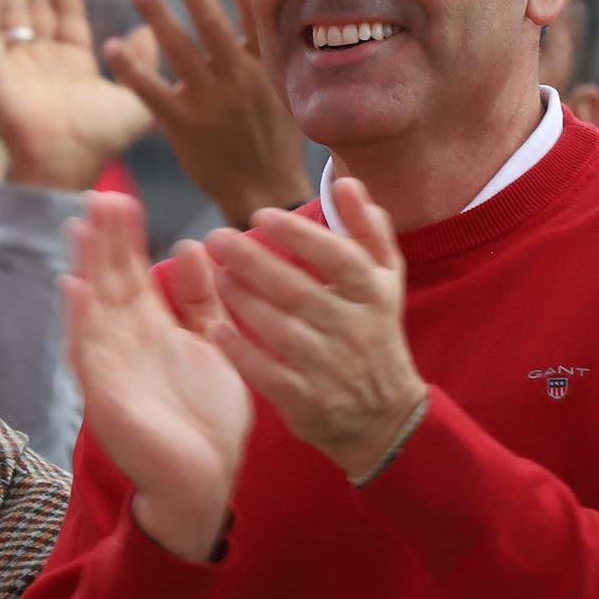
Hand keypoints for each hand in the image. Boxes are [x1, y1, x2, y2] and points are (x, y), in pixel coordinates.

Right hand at [0, 0, 152, 191]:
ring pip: (10, 15)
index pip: (65, 15)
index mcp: (73, 65)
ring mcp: (16, 68)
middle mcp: (42, 63)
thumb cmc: (102, 139)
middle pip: (34, 8)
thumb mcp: (136, 96)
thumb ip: (144, 62)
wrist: (68, 162)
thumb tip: (153, 32)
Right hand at [63, 192, 251, 559]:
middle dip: (103, 240)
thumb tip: (189, 247)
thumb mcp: (212, 344)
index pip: (131, 274)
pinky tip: (75, 286)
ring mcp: (111, 367)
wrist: (203, 480)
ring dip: (86, 266)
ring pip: (94, 307)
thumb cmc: (206, 419)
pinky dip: (80, 319)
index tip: (120, 200)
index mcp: (151, 330)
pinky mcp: (105, 394)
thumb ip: (201, 300)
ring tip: (82, 226)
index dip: (123, 238)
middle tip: (99, 194)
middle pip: (109, 281)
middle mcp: (125, 343)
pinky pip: (88, 350)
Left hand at [106, 0, 310, 227]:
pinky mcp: (184, 126)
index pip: (253, 18)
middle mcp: (237, 80)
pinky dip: (132, 69)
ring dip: (158, 18)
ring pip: (181, 53)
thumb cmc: (272, 137)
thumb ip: (264, 52)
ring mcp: (210, 103)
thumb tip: (255, 9)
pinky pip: (153, 93)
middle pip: (213, 27)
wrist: (263, 191)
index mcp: (263, 67)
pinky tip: (113, 46)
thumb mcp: (280, 90)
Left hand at [199, 179, 425, 477]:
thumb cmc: (374, 333)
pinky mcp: (306, 400)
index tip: (260, 215)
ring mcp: (329, 367)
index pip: (337, 257)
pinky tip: (214, 328)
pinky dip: (241, 351)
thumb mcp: (385, 282)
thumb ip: (368, 231)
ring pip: (280, 329)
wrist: (385, 416)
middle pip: (298, 290)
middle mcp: (352, 328)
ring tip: (213, 274)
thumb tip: (348, 182)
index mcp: (372, 294)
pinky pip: (268, 373)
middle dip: (254, 261)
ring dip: (243, 300)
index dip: (299, 234)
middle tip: (216, 237)